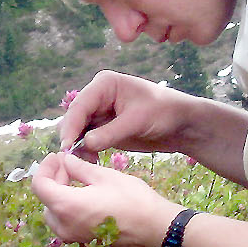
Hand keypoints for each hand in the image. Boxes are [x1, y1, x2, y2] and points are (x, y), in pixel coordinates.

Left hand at [29, 149, 180, 246]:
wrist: (158, 231)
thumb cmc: (133, 199)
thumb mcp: (105, 176)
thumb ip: (79, 168)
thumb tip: (66, 161)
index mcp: (65, 207)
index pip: (39, 186)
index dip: (44, 168)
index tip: (57, 157)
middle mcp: (64, 228)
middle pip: (47, 201)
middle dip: (54, 181)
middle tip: (70, 166)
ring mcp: (75, 241)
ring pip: (57, 216)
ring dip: (62, 197)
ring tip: (79, 183)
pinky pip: (71, 227)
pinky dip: (73, 212)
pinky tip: (90, 201)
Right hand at [58, 71, 201, 159]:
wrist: (181, 125)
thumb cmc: (164, 113)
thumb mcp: (137, 121)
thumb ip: (110, 133)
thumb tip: (84, 143)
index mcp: (104, 84)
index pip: (80, 105)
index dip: (71, 125)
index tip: (66, 145)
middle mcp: (98, 96)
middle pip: (74, 117)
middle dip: (71, 137)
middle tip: (71, 158)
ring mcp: (100, 113)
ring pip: (78, 130)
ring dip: (78, 146)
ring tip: (82, 162)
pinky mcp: (104, 128)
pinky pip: (87, 140)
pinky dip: (87, 151)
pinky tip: (91, 162)